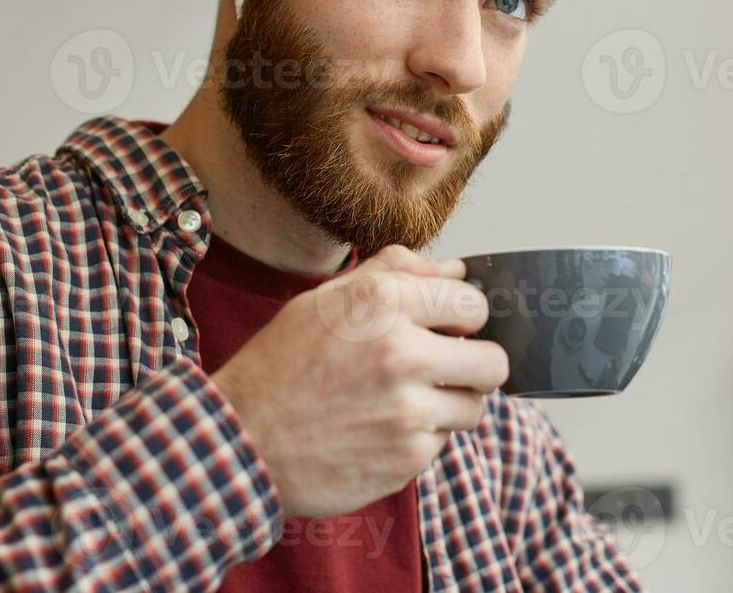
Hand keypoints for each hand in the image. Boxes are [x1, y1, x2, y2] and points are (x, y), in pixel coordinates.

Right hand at [209, 244, 509, 517]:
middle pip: (493, 361)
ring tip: (405, 401)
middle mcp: (401, 353)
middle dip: (474, 364)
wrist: (238, 442)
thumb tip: (457, 271)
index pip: (474, 303)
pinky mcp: (406, 460)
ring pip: (474, 407)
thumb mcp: (326, 299)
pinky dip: (418, 439)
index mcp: (382, 302)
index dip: (463, 316)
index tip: (448, 326)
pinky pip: (441, 444)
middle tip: (444, 367)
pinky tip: (379, 431)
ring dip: (449, 405)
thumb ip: (396, 273)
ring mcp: (407, 412)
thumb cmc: (281, 365)